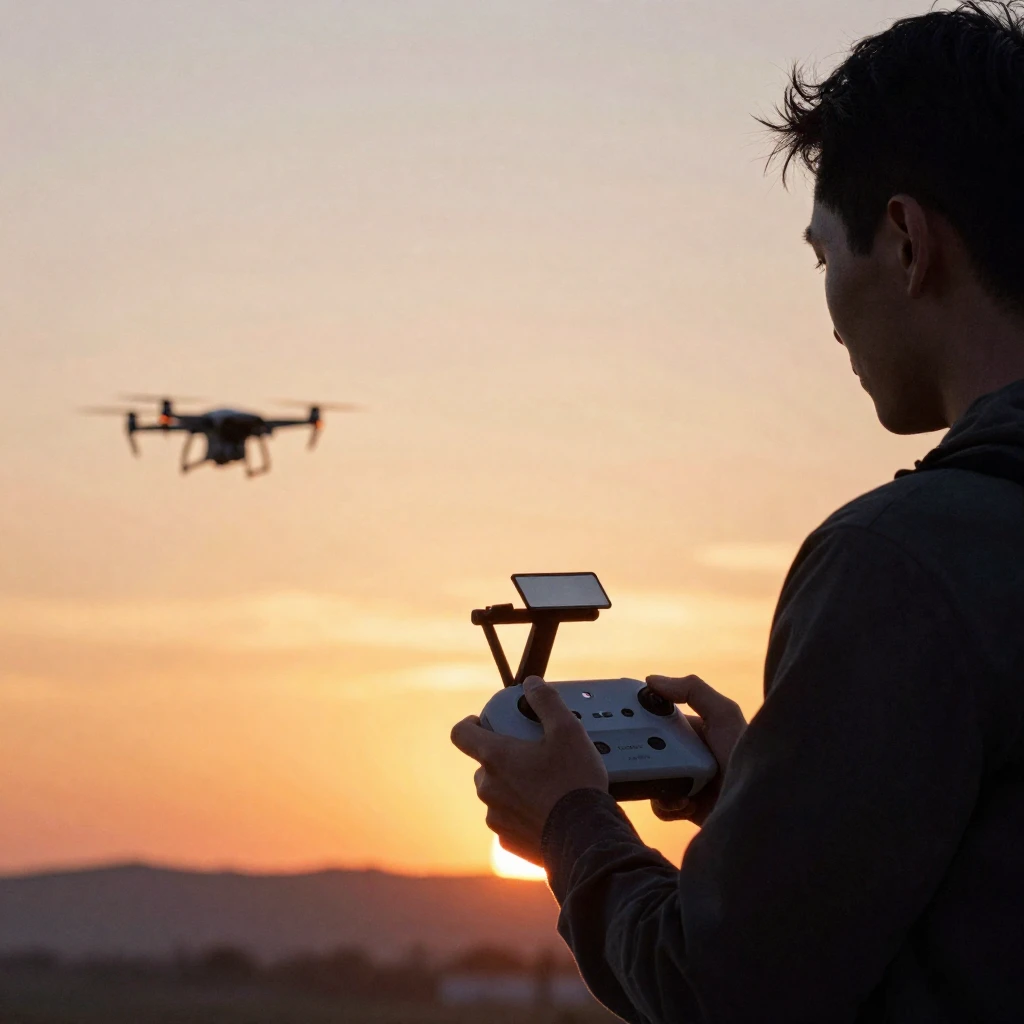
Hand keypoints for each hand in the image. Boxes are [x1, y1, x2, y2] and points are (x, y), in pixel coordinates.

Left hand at [450, 676, 608, 864]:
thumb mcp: (568, 730)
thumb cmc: (575, 783)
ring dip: (514, 786)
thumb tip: (532, 685)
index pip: (461, 733)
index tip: (484, 723)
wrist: (585, 837)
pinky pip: (508, 820)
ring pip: (497, 793)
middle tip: (534, 755)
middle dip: (505, 757)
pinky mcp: (507, 841)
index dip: (470, 724)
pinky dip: (522, 813)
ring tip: (546, 785)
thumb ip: (546, 701)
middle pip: (484, 764)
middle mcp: (488, 788)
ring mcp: (496, 816)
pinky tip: (547, 810)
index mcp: (495, 757)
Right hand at [645, 674, 745, 826]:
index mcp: (696, 730)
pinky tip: (682, 802)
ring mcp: (686, 782)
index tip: (622, 716)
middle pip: (649, 748)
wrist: (758, 808)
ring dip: (653, 781)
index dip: (642, 716)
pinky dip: (665, 804)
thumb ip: (694, 690)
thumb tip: (652, 679)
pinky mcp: (685, 808)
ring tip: (668, 783)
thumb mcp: (724, 715)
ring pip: (650, 777)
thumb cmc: (745, 756)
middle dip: (641, 752)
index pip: (660, 718)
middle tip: (639, 755)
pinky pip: (659, 805)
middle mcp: (689, 755)